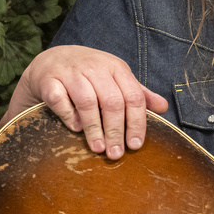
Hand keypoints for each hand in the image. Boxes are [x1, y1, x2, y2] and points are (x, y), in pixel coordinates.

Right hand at [1, 45, 167, 158]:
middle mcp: (95, 67)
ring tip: (98, 148)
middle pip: (112, 101)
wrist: (51, 60)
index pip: (133, 96)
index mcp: (116, 67)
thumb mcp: (116, 78)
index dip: (136, 123)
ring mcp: (71, 72)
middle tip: (116, 153)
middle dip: (116, 131)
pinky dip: (69, 116)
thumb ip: (138, 93)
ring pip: (87, 102)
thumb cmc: (90, 74)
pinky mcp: (49, 80)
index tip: (135, 144)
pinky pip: (60, 100)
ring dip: (94, 128)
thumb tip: (163, 107)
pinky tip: (76, 128)